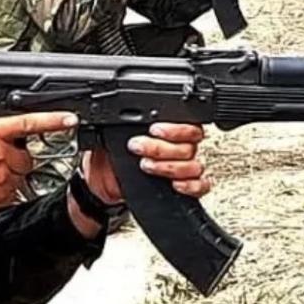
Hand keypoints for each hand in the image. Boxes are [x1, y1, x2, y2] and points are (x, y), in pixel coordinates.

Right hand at [0, 112, 78, 256]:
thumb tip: (5, 131)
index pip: (28, 123)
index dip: (53, 120)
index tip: (70, 119)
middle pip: (25, 154)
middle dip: (13, 155)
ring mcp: (2, 177)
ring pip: (20, 172)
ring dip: (8, 172)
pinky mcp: (2, 197)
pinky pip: (13, 189)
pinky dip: (2, 188)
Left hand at [71, 124, 212, 233]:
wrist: (102, 179)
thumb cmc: (111, 152)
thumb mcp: (113, 132)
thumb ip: (123, 124)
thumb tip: (118, 116)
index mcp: (169, 130)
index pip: (188, 125)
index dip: (174, 129)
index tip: (154, 130)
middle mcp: (180, 147)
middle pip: (188, 146)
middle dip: (162, 148)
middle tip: (138, 148)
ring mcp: (183, 167)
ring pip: (193, 166)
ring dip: (169, 166)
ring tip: (146, 165)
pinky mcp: (183, 187)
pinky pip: (201, 186)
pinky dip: (191, 185)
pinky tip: (175, 184)